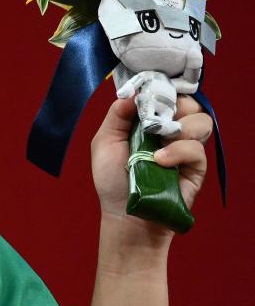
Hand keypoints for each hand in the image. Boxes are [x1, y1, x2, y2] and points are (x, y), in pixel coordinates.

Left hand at [91, 96, 209, 234]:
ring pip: (201, 121)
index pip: (167, 95)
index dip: (163, 90)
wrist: (125, 215)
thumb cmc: (112, 179)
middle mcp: (170, 132)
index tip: (152, 93)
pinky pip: (197, 149)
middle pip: (190, 103)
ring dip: (180, 126)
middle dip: (176, 104)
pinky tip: (160, 160)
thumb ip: (116, 116)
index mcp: (150, 122)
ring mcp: (185, 149)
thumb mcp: (104, 142)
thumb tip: (133, 94)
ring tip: (160, 140)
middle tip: (158, 117)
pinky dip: (178, 151)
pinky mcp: (196, 168)